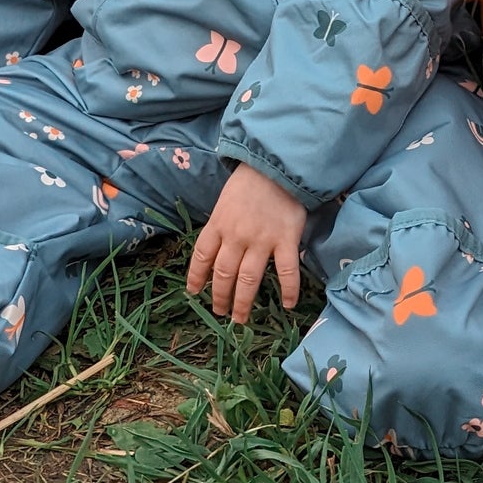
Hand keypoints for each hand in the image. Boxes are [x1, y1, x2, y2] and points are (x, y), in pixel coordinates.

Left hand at [187, 163, 306, 323]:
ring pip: (249, 279)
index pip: (202, 256)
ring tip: (241, 318)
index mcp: (218, 224)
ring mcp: (262, 240)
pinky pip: (287, 271)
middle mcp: (236, 236)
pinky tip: (288, 305)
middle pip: (223, 274)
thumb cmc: (250, 181)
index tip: (194, 292)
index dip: (196, 276)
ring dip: (243, 302)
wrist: (278, 164)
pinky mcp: (286, 239)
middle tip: (220, 311)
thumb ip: (221, 225)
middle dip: (219, 296)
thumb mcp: (226, 200)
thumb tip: (216, 251)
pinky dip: (289, 290)